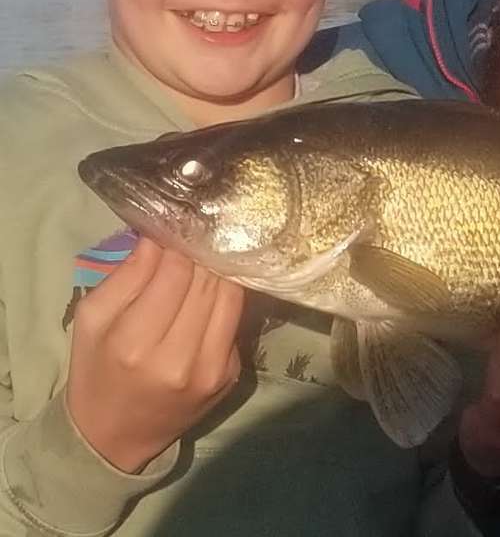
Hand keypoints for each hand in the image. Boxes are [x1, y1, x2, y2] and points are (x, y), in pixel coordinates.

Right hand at [66, 238, 244, 473]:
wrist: (115, 437)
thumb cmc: (97, 371)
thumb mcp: (91, 321)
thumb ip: (125, 277)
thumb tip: (158, 237)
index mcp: (135, 344)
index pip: (176, 273)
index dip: (177, 246)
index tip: (173, 234)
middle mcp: (179, 359)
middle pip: (208, 282)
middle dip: (200, 257)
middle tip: (193, 241)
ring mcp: (212, 369)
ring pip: (231, 296)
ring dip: (219, 274)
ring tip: (204, 263)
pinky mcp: (231, 374)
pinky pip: (236, 320)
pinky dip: (226, 301)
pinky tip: (210, 295)